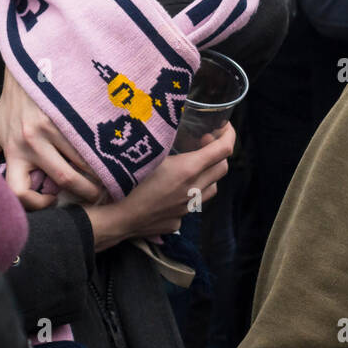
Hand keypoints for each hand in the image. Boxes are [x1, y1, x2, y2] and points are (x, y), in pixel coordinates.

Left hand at [0, 68, 105, 209]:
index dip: (37, 204)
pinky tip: (110, 155)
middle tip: (96, 196)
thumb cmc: (12, 103)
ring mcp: (55, 126)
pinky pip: (92, 141)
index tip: (51, 198)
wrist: (28, 68)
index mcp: (14, 149)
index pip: (20, 191)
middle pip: (64, 180)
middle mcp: (33, 141)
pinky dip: (103, 153)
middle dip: (85, 193)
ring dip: (100, 174)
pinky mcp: (71, 113)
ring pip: (85, 161)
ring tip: (108, 177)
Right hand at [85, 125, 233, 250]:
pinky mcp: (178, 221)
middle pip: (222, 168)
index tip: (223, 126)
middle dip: (218, 153)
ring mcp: (187, 208)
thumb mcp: (150, 154)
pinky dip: (189, 194)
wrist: (118, 218)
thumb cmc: (128, 181)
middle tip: (203, 143)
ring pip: (211, 188)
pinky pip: (191, 204)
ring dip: (208, 174)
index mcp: (188, 169)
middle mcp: (193, 189)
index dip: (228, 134)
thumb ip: (166, 142)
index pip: (224, 149)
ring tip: (193, 166)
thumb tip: (169, 128)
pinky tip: (172, 190)